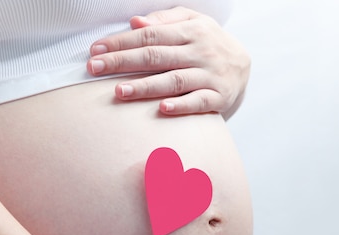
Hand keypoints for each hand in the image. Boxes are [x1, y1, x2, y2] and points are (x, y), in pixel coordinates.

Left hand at [87, 7, 250, 118]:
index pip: (150, 34)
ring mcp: (210, 75)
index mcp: (191, 30)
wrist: (243, 66)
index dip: (121, 42)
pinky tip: (162, 109)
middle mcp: (201, 51)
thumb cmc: (208, 44)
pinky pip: (198, 102)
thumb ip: (164, 22)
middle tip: (95, 69)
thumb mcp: (191, 23)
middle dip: (123, 62)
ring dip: (146, 86)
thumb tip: (134, 22)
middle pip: (156, 56)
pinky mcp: (219, 97)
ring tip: (120, 91)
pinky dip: (181, 106)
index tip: (95, 50)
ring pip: (174, 80)